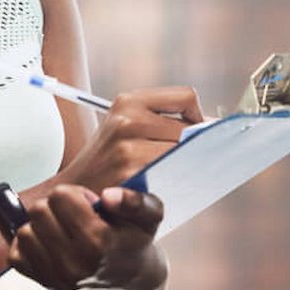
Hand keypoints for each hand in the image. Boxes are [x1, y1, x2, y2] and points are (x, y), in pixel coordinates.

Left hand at [7, 184, 165, 289]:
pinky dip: (29, 245)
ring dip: (42, 225)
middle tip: (75, 217)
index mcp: (98, 241)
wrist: (130, 284)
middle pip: (39, 210)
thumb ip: (134, 201)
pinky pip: (16, 253)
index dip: (75, 195)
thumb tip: (109, 196)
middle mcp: (74, 262)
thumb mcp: (149, 216)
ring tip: (64, 231)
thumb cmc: (134, 243)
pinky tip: (50, 244)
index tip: (89, 206)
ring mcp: (55, 275)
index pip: (60, 196)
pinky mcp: (41, 282)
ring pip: (25, 231)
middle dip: (56, 207)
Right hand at [57, 87, 202, 193]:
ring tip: (172, 175)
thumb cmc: (110, 162)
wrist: (76, 192)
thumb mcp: (126, 128)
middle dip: (194, 147)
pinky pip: (175, 175)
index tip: (193, 134)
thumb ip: (163, 122)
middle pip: (190, 129)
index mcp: (128, 101)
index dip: (197, 117)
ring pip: (185, 153)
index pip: (186, 97)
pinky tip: (166, 187)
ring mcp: (129, 148)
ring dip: (188, 167)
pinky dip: (178, 181)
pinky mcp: (133, 175)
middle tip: (184, 162)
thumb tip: (213, 126)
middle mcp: (127, 119)